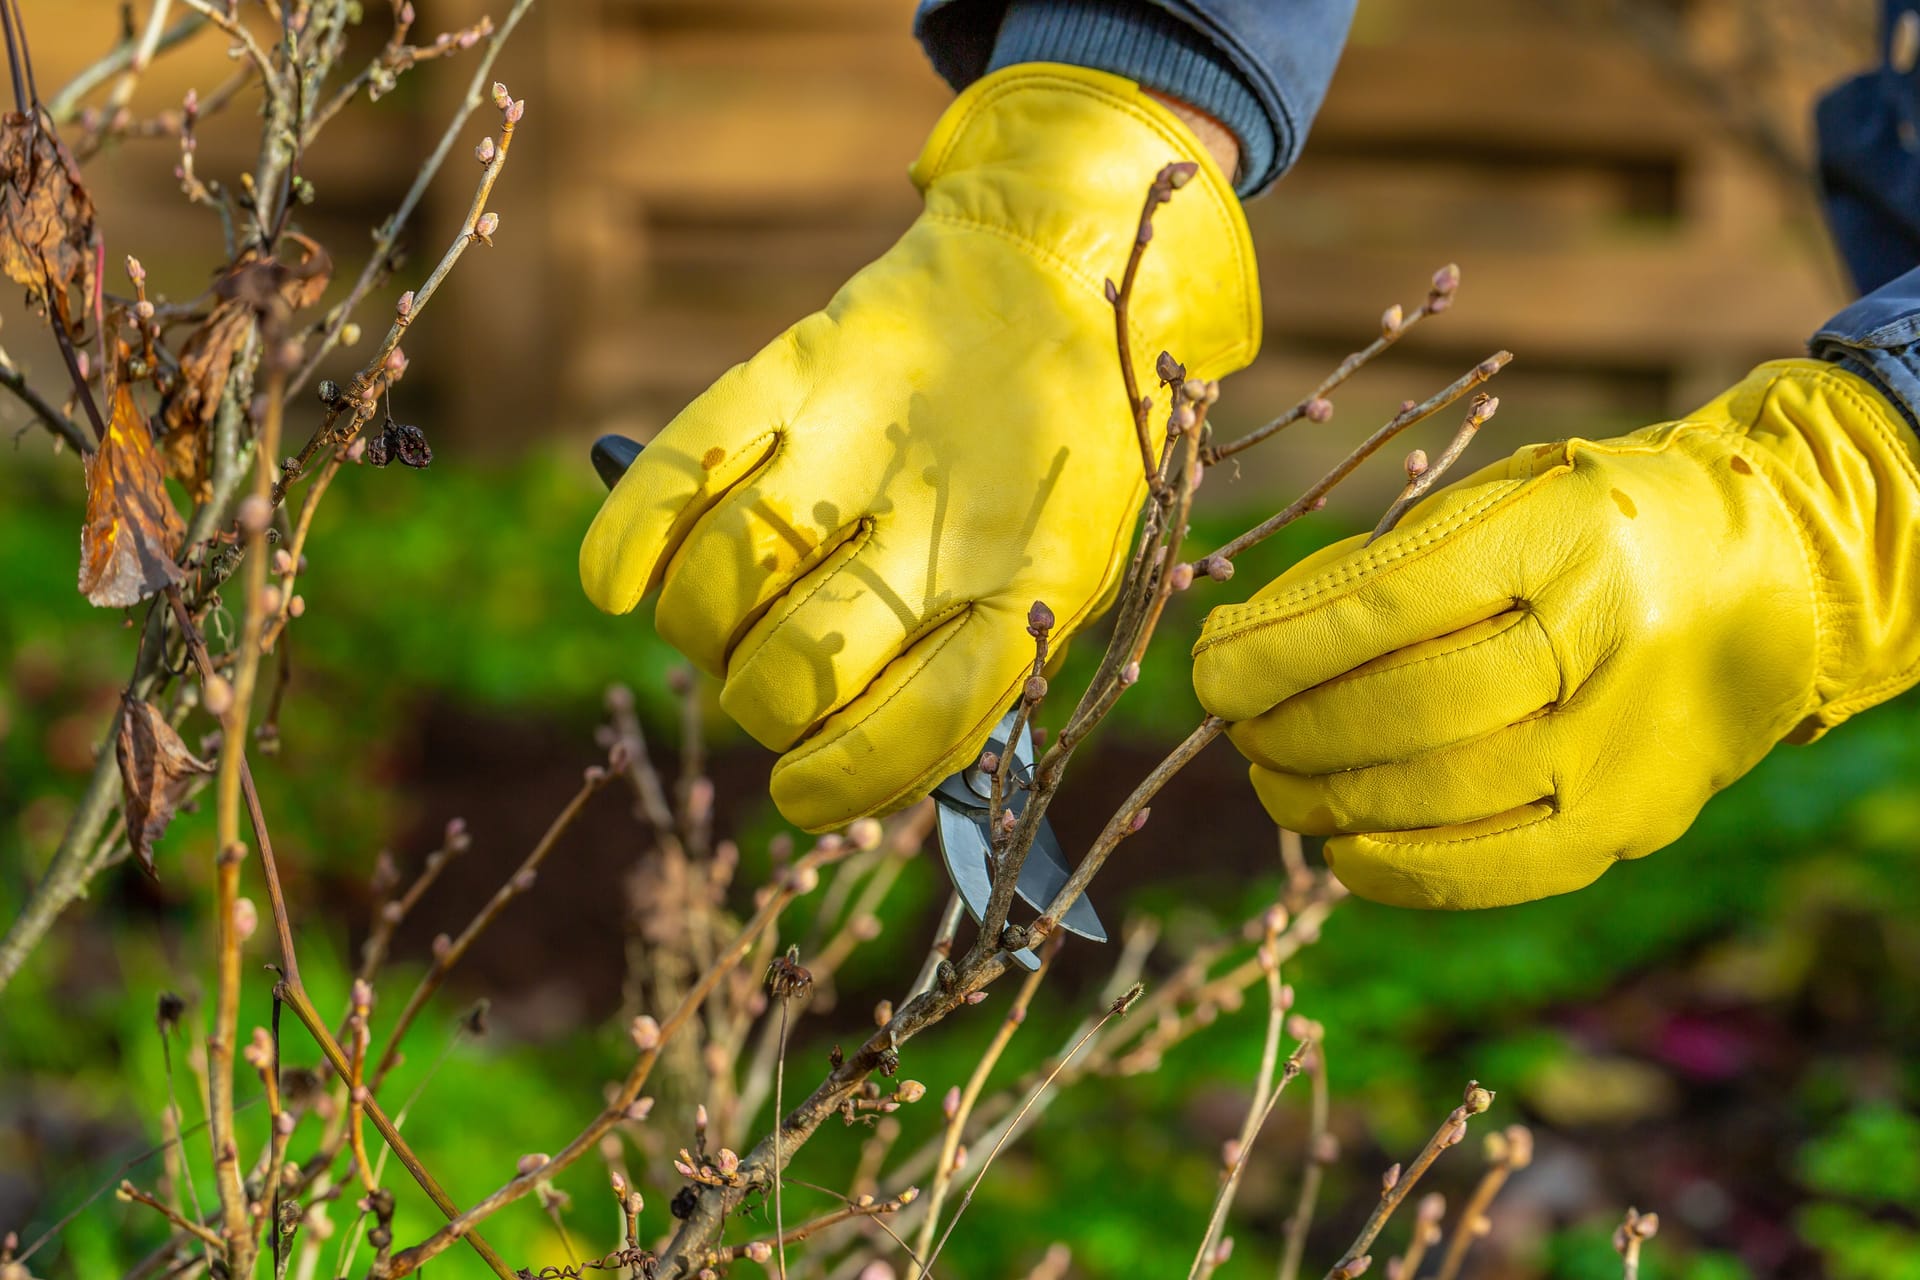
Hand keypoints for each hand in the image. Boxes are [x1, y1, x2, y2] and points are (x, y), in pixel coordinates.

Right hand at [582, 64, 1259, 831]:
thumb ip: (976, 670)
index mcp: (1030, 583)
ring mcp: (859, 437)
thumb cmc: (1061, 456)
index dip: (839, 784)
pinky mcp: (795, 366)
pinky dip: (625, 546)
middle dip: (766, 710)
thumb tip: (857, 765)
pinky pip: (675, 469)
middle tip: (776, 686)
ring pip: (721, 586)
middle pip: (796, 670)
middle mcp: (942, 516)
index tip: (801, 794)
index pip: (910, 726)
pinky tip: (622, 587)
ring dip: (700, 637)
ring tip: (728, 625)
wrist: (1068, 271)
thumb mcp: (1063, 571)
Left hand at [1193, 360, 1919, 908]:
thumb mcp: (1500, 499)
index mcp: (1562, 532)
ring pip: (1438, 794)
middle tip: (1237, 729)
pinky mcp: (1635, 820)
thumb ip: (1384, 567)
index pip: (1385, 606)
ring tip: (1271, 778)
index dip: (1277, 651)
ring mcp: (1627, 741)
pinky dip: (1396, 868)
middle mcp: (1605, 637)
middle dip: (1290, 729)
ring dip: (1325, 797)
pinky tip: (1339, 849)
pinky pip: (1495, 868)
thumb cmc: (1594, 528)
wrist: (1777, 572)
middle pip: (1405, 710)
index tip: (1208, 670)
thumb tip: (1246, 649)